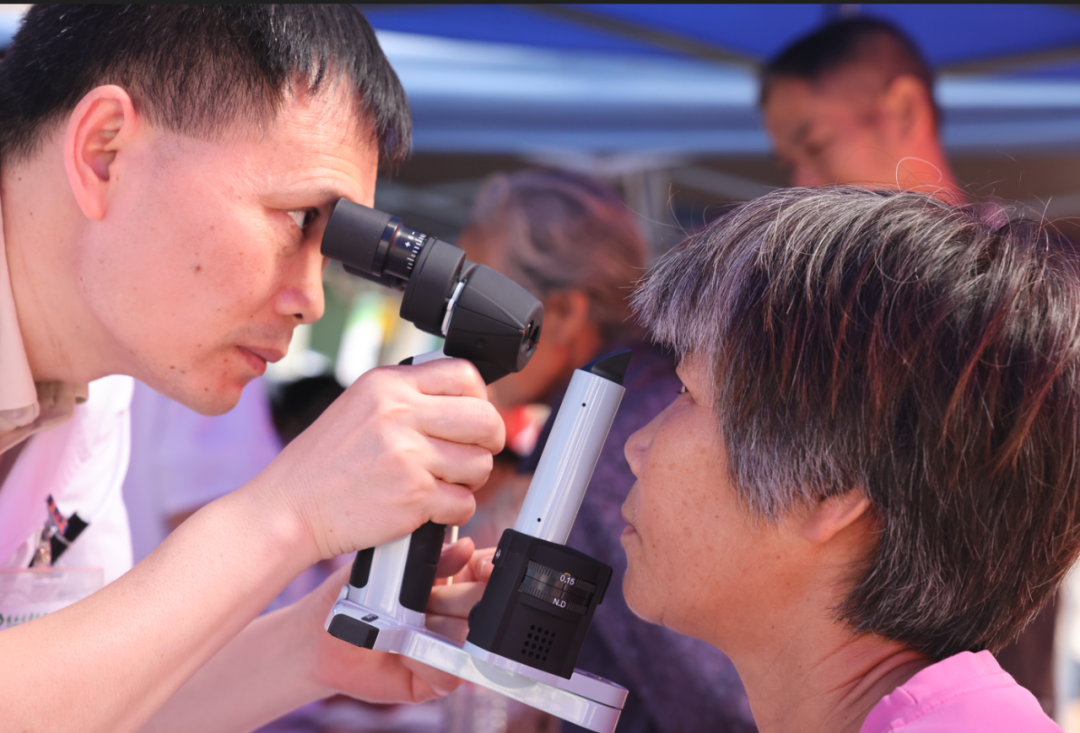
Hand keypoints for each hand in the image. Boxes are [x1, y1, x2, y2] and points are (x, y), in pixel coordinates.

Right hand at [252, 359, 504, 562]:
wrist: (289, 507)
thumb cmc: (323, 463)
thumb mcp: (359, 406)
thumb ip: (406, 396)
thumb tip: (462, 397)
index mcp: (387, 385)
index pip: (464, 375)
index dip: (480, 399)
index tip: (473, 417)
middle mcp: (398, 414)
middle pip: (485, 419)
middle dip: (489, 441)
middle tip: (475, 453)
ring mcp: (408, 455)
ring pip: (480, 464)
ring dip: (470, 479)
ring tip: (443, 481)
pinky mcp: (414, 496)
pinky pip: (465, 502)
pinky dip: (453, 510)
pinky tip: (430, 507)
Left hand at [301, 538, 495, 702]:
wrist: (323, 639)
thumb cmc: (354, 597)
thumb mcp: (387, 566)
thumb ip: (426, 558)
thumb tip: (463, 548)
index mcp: (451, 578)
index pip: (485, 570)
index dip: (487, 568)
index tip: (480, 566)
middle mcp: (455, 613)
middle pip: (482, 603)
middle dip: (453, 599)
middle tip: (424, 600)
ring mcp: (448, 647)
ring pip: (467, 638)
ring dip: (433, 630)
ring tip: (403, 624)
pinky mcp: (436, 679)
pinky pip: (449, 672)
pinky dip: (425, 661)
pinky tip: (403, 651)